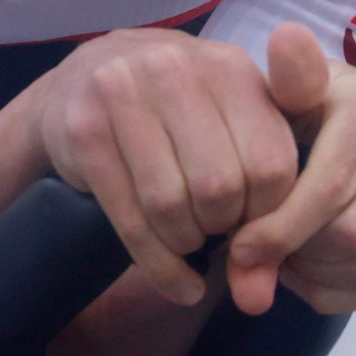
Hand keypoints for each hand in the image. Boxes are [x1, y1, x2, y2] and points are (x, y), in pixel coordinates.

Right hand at [37, 27, 327, 305]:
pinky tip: (177, 282)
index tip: (254, 222)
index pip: (271, 163)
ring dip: (187, 243)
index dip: (269, 212)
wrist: (85, 77)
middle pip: (221, 187)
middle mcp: (174, 70)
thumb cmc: (178, 107)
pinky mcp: (83, 130)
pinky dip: (158, 266)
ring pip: (170, 205)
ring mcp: (121, 95)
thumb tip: (261, 289)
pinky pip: (129, 218)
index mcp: (229, 67)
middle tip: (217, 229)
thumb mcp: (235, 117)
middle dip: (224, 227)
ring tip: (190, 240)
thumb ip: (271, 186)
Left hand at [225, 23, 355, 315]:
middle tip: (264, 253)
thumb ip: (277, 82)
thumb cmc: (302, 116)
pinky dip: (350, 290)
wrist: (350, 131)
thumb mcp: (281, 96)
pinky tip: (322, 268)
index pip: (328, 189)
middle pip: (353, 236)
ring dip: (321, 276)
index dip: (276, 230)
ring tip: (289, 258)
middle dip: (298, 254)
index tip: (239, 248)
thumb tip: (286, 37)